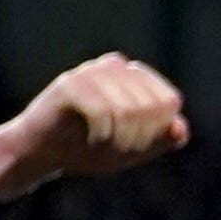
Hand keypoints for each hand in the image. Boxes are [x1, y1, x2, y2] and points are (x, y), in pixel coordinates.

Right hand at [0, 53, 189, 203]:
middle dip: (140, 137)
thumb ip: (161, 139)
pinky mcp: (70, 84)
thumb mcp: (132, 150)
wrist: (40, 153)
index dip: (159, 129)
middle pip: (153, 105)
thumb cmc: (87, 149)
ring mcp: (91, 72)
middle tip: (119, 150)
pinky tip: (93, 140)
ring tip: (105, 147)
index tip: (138, 146)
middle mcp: (114, 66)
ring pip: (130, 109)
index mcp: (134, 77)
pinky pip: (104, 112)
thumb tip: (180, 128)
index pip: (169, 100)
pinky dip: (103, 136)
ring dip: (121, 140)